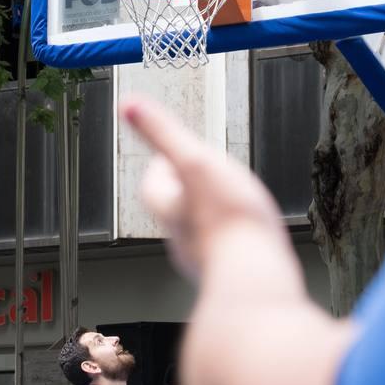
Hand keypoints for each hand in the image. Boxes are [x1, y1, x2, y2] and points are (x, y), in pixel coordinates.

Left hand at [121, 96, 287, 280]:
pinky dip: (234, 239)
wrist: (256, 279)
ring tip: (231, 201)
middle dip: (189, 190)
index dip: (162, 163)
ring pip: (201, 230)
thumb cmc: (228, 221)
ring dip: (212, 215)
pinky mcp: (230, 274)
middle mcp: (181, 236)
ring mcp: (204, 258)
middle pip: (177, 207)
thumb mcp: (194, 161)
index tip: (171, 152)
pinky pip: (227, 251)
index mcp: (168, 207)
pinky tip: (250, 236)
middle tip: (205, 174)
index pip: (153, 182)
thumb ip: (163, 132)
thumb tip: (128, 104)